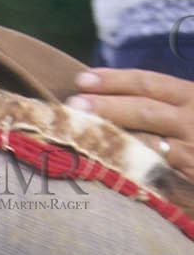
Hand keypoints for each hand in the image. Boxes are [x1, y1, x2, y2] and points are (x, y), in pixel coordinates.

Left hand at [68, 68, 193, 179]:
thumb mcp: (186, 112)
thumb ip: (158, 106)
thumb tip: (109, 96)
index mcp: (192, 96)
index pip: (150, 84)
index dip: (115, 80)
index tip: (82, 79)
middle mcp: (193, 117)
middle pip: (144, 108)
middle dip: (106, 104)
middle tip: (72, 103)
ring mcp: (191, 147)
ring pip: (146, 138)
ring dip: (109, 134)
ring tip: (78, 130)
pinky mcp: (187, 174)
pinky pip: (151, 167)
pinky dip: (126, 162)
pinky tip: (99, 160)